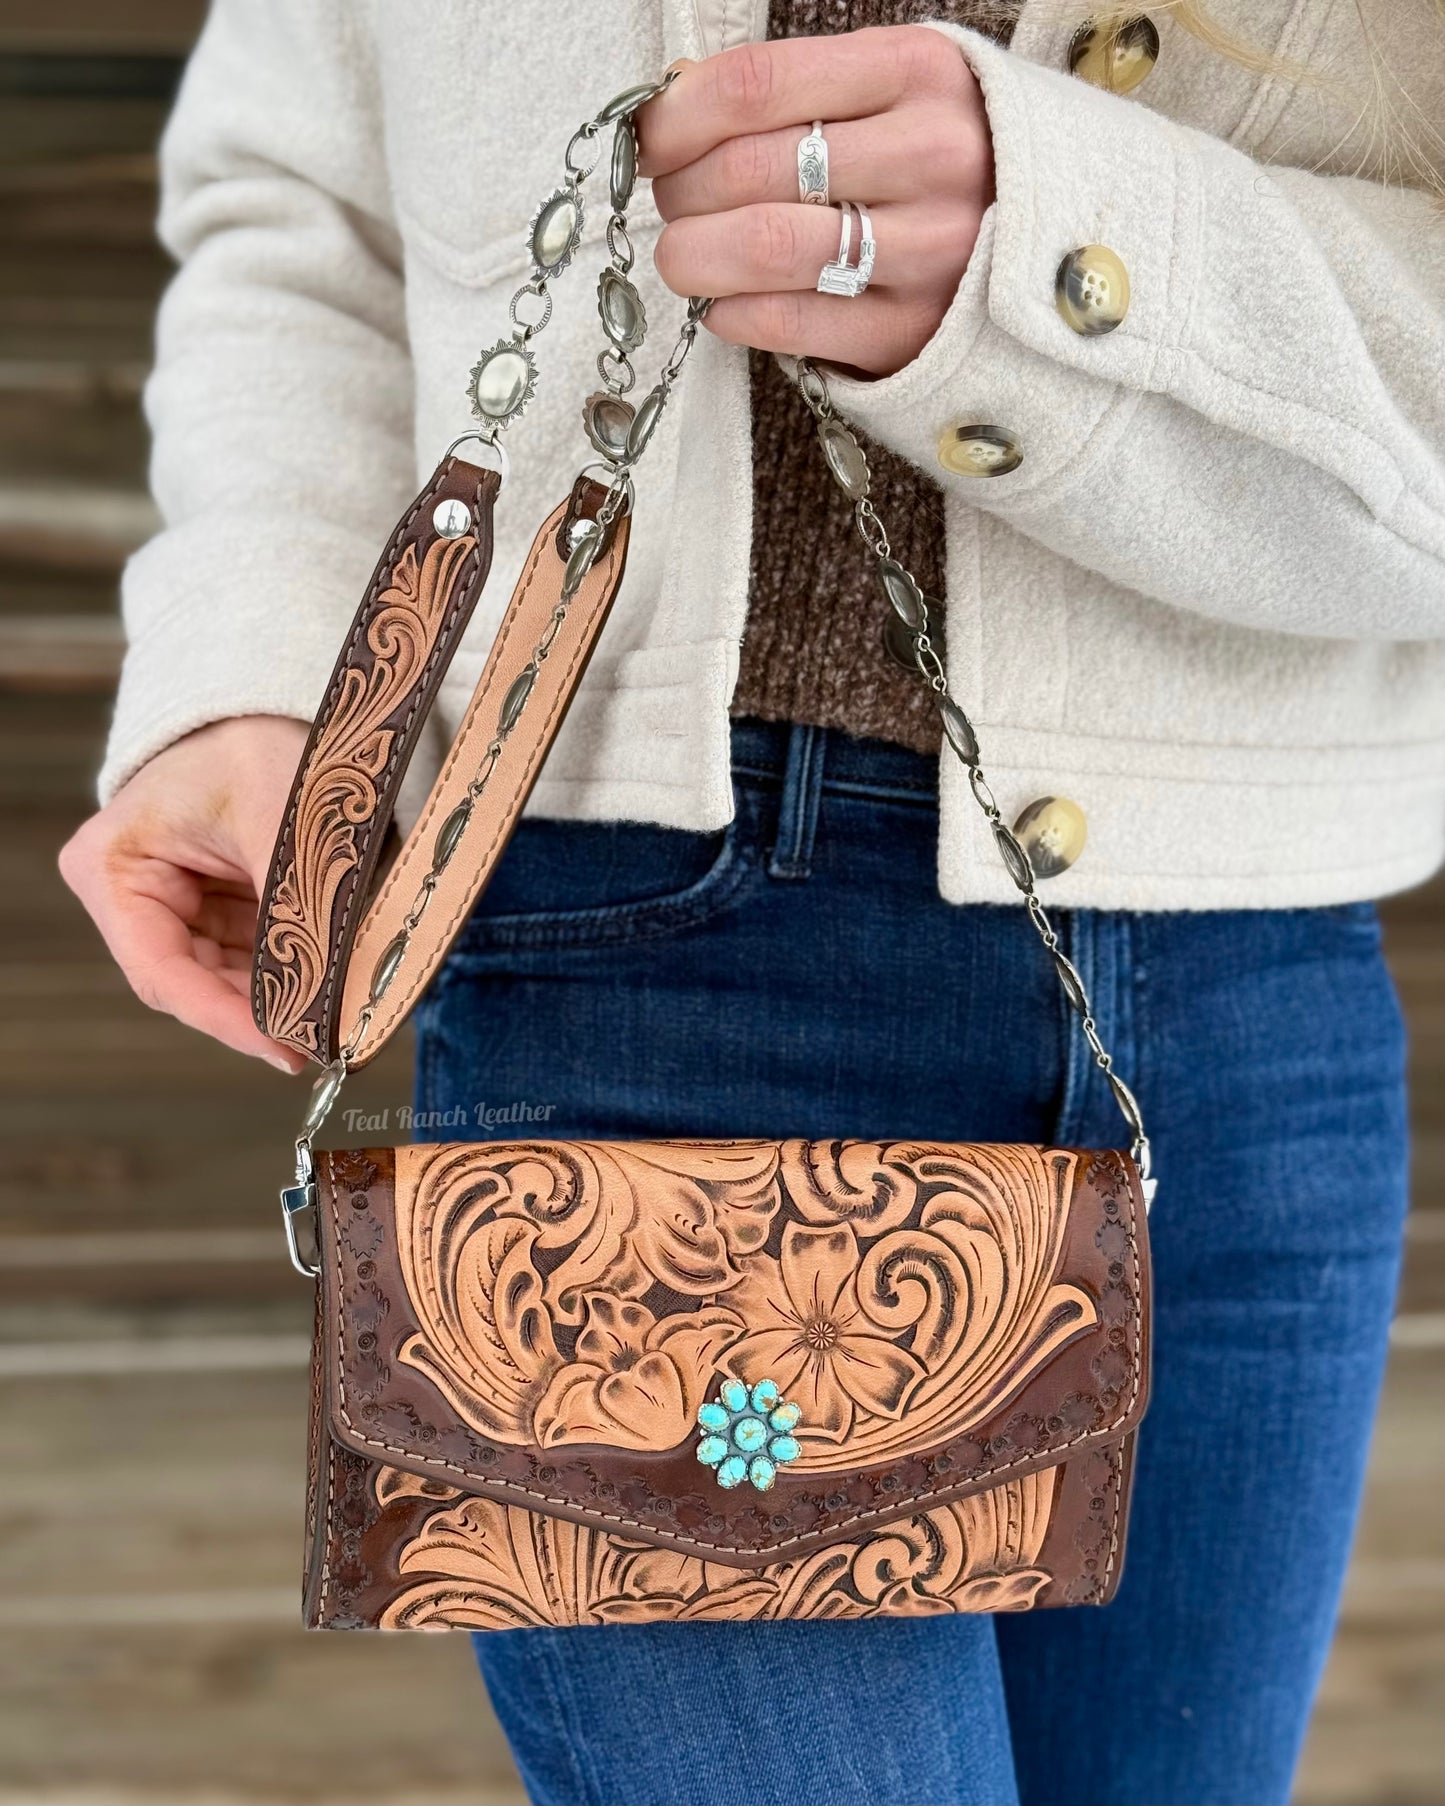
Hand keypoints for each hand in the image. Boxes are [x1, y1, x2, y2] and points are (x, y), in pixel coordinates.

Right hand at [59, 716, 311, 1071]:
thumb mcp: (276, 816)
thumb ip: (293, 903)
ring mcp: (175, 906)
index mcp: (113, 870)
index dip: (224, 1019)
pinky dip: (290, 973)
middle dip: (260, 1014)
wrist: (269, 702)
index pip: (163, 972)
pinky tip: (329, 990)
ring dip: (280, 999)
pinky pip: (253, 956)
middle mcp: (132, 896)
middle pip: (195, 985)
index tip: (282, 1048)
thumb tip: (324, 989)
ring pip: (227, 979)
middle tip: (323, 1045)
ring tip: (335, 1022)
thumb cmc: (252, 740)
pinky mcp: (217, 906)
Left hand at [638, 27, 993, 377]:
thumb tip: (675, 103)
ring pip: (762, 246)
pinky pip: (784, 322)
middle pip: (749, 169)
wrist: (1049, 245)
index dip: (677, 116)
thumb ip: (794, 88)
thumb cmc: (940, 160)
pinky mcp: (909, 331)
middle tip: (674, 201)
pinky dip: (730, 311)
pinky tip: (726, 300)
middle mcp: (930, 157)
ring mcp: (926, 251)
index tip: (649, 140)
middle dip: (681, 189)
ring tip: (686, 254)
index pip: (757, 85)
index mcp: (916, 72)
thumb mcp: (889, 88)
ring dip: (694, 254)